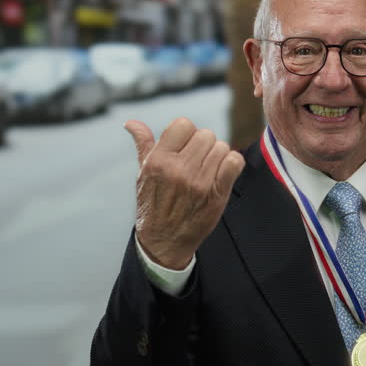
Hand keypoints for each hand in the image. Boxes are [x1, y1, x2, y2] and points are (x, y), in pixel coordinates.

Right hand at [125, 118, 244, 269]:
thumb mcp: (143, 174)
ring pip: (222, 147)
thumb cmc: (152, 205)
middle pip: (206, 135)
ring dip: (217, 156)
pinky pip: (234, 162)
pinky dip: (232, 164)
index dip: (187, 133)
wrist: (164, 241)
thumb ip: (143, 145)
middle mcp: (178, 170)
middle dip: (203, 145)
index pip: (183, 124)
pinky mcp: (217, 194)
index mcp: (158, 161)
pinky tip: (223, 172)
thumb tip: (131, 123)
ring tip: (207, 170)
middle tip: (197, 161)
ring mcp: (199, 182)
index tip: (184, 146)